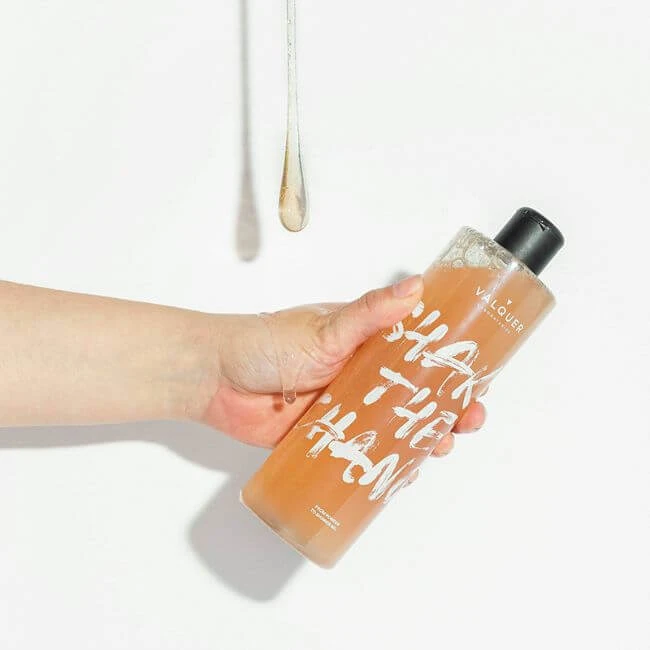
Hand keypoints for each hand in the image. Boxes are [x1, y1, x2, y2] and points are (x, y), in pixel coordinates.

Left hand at [201, 275, 485, 449]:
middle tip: (467, 421)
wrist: (215, 379)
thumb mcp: (325, 327)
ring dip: (423, 438)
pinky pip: (363, 453)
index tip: (477, 380)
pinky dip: (387, 463)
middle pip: (416, 394)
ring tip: (440, 447)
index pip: (421, 353)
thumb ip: (369, 312)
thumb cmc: (265, 342)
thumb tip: (415, 288)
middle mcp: (361, 375)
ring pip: (395, 427)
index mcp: (367, 343)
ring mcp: (346, 409)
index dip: (452, 366)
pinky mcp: (328, 438)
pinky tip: (405, 472)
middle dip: (447, 408)